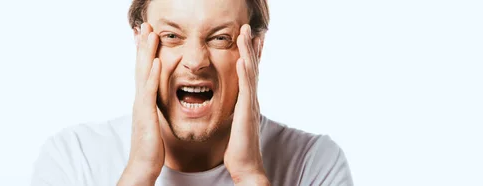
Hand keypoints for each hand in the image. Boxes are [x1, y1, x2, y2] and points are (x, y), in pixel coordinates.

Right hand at [118, 23, 164, 185]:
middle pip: (141, 67)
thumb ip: (155, 109)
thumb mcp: (154, 122)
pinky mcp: (146, 115)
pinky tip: (158, 61)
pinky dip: (154, 75)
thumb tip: (158, 101)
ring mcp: (141, 106)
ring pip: (144, 73)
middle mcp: (140, 99)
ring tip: (150, 33)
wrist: (142, 166)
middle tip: (145, 25)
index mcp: (143, 101)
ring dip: (147, 52)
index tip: (147, 35)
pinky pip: (150, 91)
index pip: (144, 71)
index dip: (145, 53)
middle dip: (143, 45)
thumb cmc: (150, 147)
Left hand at [224, 24, 269, 185]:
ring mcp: (250, 105)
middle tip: (248, 28)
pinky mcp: (246, 113)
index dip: (250, 55)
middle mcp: (251, 100)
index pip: (249, 73)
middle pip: (252, 67)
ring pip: (250, 73)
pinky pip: (245, 88)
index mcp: (247, 102)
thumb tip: (230, 105)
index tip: (248, 39)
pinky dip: (245, 73)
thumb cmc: (238, 149)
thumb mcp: (234, 125)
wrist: (246, 167)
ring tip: (245, 34)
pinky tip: (242, 59)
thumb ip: (234, 111)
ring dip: (248, 52)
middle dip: (250, 47)